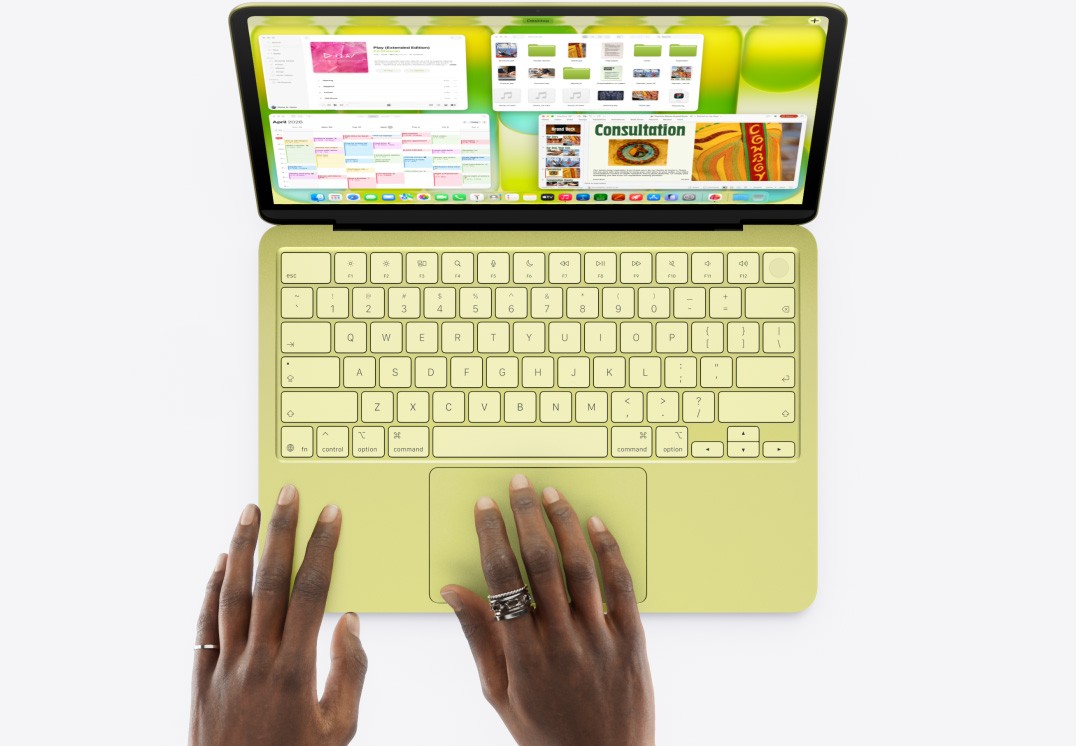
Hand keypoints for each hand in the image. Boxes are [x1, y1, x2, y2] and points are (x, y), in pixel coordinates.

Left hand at [190, 485, 366, 744]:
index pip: (311, 592)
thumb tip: (348, 621)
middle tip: (287, 493)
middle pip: (268, 582)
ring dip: (240, 549)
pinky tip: (219, 563)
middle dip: (281, 532)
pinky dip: (210, 590)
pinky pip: (202, 626)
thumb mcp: (340, 727)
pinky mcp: (201, 680)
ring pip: (230, 595)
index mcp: (296, 670)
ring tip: (249, 511)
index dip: (322, 549)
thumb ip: (350, 671)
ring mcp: (224, 668)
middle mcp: (256, 661)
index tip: (330, 515)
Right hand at [441, 474, 654, 745]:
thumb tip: (452, 590)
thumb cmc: (545, 732)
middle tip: (517, 484)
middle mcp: (561, 642)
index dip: (491, 535)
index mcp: (523, 657)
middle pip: (541, 563)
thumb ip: (478, 638)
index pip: (502, 580)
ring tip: (550, 493)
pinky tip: (595, 523)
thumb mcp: (500, 692)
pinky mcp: (632, 640)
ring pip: (580, 567)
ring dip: (564, 523)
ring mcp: (600, 639)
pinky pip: (621, 586)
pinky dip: (608, 550)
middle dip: (525, 516)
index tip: (484, 506)